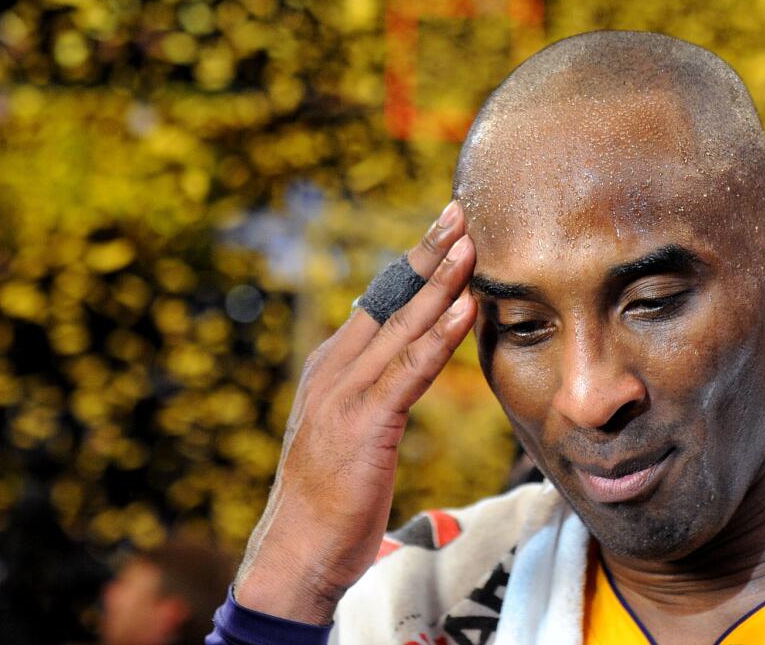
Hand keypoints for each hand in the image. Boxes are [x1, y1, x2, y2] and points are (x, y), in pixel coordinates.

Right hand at [233, 201, 477, 624]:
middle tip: (458, 211)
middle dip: (426, 254)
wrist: (296, 553)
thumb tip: (402, 369)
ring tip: (469, 244)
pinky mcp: (363, 425)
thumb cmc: (328, 501)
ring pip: (400, 327)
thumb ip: (370, 395)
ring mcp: (344, 396)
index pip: (377, 304)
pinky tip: (465, 309)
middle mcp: (333, 372)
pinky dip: (439, 338)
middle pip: (387, 301)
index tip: (443, 230)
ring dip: (438, 283)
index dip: (412, 265)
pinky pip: (408, 372)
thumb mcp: (348, 434)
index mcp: (329, 369)